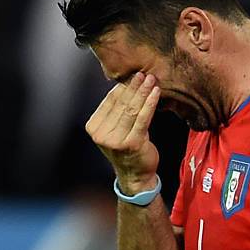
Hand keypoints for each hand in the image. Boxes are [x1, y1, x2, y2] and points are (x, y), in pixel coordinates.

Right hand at [86, 72, 160, 193]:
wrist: (135, 176)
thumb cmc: (127, 149)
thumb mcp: (115, 129)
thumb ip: (116, 111)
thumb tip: (126, 83)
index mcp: (93, 127)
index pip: (109, 101)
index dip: (122, 86)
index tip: (133, 74)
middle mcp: (101, 134)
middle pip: (121, 104)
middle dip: (134, 86)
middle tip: (144, 73)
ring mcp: (115, 140)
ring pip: (131, 109)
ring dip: (143, 92)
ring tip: (151, 79)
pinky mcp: (131, 143)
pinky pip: (142, 118)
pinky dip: (150, 103)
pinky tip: (156, 92)